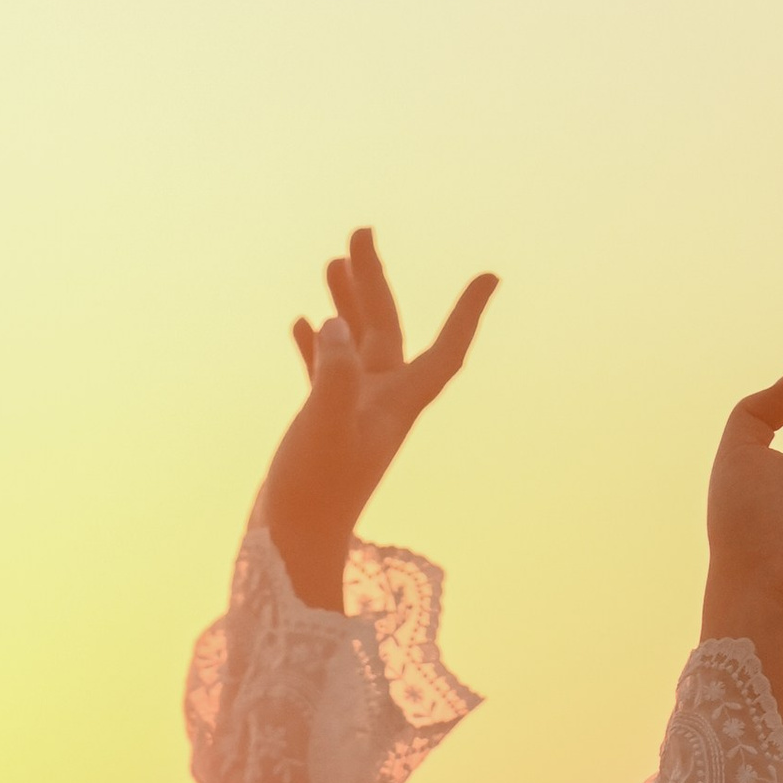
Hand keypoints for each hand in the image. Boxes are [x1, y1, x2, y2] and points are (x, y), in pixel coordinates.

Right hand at [266, 228, 497, 611]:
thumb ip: (333, 374)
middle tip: (358, 233)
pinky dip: (317, 344)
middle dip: (374, 281)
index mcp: (396, 404)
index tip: (490, 277)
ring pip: (355, 344)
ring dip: (346, 304)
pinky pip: (326, 372)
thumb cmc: (313, 495)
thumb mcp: (323, 428)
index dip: (468, 314)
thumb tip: (335, 324)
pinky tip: (300, 322)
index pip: (445, 352)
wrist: (292, 548)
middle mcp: (380, 404)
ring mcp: (352, 414)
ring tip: (330, 264)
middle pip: (388, 329)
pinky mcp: (324, 426)